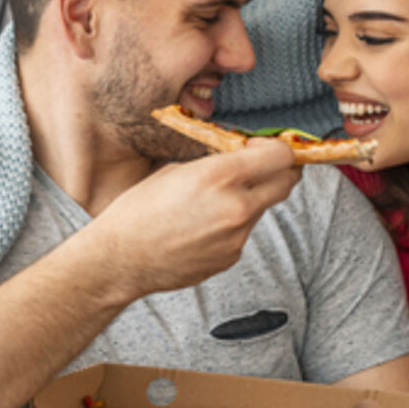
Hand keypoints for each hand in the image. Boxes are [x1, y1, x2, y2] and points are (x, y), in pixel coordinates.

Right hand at [81, 139, 300, 299]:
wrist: (121, 259)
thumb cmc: (138, 210)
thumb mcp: (175, 171)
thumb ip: (215, 164)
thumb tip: (240, 159)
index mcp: (220, 176)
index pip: (281, 156)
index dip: (277, 148)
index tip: (264, 148)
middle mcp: (236, 207)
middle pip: (287, 183)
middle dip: (280, 172)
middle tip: (263, 167)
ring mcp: (237, 236)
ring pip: (262, 208)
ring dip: (250, 199)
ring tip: (212, 202)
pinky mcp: (231, 257)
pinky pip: (243, 232)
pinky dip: (231, 225)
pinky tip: (201, 227)